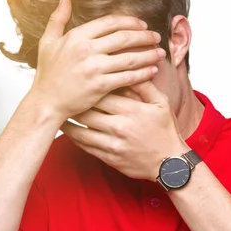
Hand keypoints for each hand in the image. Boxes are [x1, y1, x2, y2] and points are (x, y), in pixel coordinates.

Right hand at [29, 0, 165, 122]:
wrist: (46, 102)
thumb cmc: (48, 73)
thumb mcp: (48, 42)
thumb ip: (58, 18)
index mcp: (76, 36)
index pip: (109, 23)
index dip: (129, 22)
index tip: (142, 24)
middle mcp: (86, 50)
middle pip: (123, 37)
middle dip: (144, 36)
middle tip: (156, 37)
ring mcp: (94, 68)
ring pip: (129, 57)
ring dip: (148, 54)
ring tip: (160, 52)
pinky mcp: (100, 86)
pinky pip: (128, 77)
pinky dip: (143, 73)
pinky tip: (152, 70)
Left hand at [61, 81, 188, 180]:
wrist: (170, 164)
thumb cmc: (165, 131)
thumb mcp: (161, 104)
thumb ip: (145, 86)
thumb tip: (133, 67)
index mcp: (131, 110)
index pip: (102, 92)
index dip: (89, 85)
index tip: (80, 79)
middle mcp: (118, 126)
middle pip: (87, 110)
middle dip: (74, 102)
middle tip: (64, 93)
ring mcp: (112, 144)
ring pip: (81, 129)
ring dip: (68, 120)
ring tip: (60, 110)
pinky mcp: (108, 157)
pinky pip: (85, 146)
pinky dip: (74, 136)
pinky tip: (69, 129)